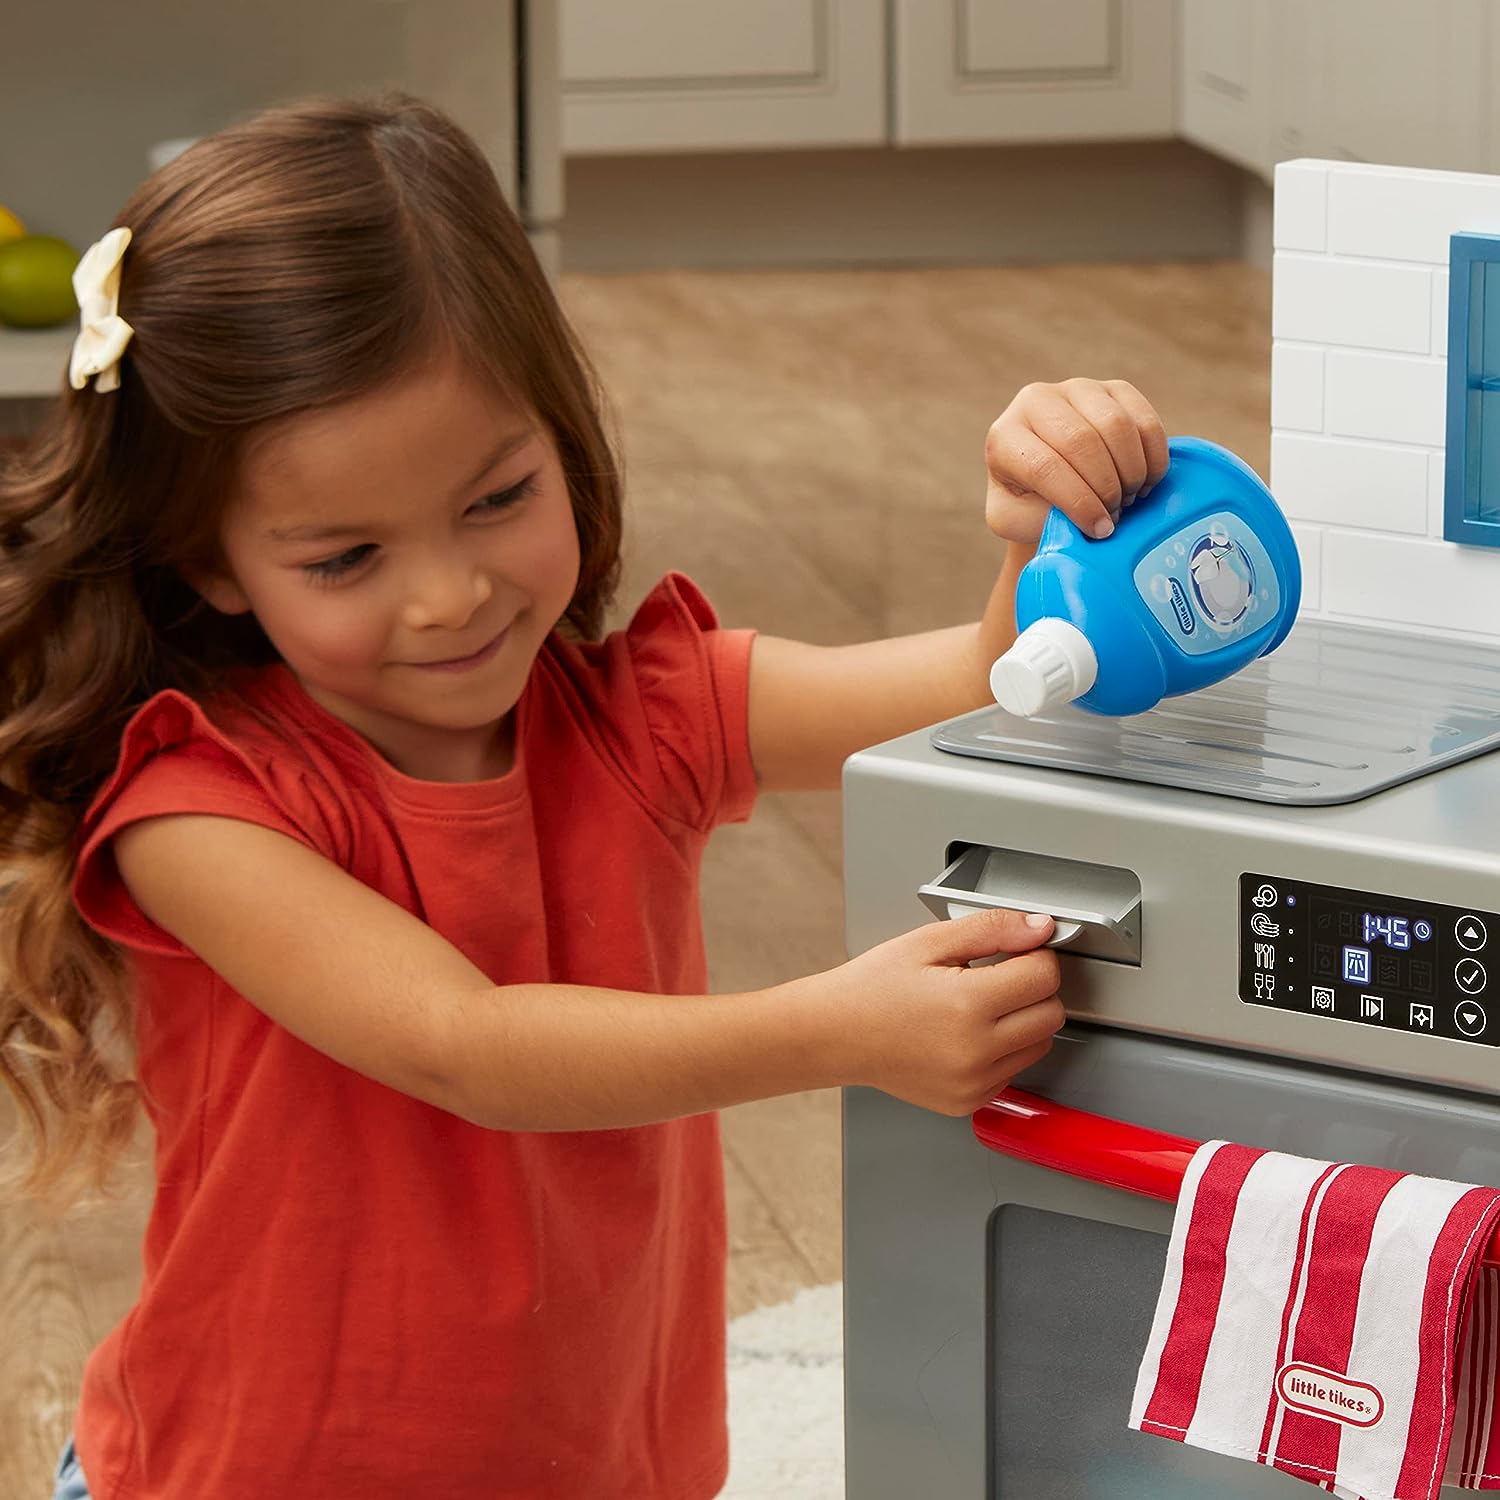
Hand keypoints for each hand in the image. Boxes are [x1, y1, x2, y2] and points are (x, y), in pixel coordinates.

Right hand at [822, 907, 1065, 1115]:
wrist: (835, 1034)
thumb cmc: (873, 987)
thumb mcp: (929, 941)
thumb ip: (993, 929)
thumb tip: (1040, 927)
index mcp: (966, 1005)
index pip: (1045, 976)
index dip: (1035, 955)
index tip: (1015, 951)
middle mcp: (975, 1051)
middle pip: (1051, 1014)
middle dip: (1033, 988)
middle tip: (996, 975)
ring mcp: (973, 1083)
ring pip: (1040, 1045)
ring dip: (1024, 1021)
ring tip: (979, 1005)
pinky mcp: (969, 1100)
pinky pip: (1014, 1070)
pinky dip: (1003, 1049)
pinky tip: (967, 1033)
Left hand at [984, 378, 1168, 545]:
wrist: (1049, 480)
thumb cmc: (1029, 504)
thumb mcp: (1014, 520)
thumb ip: (1033, 519)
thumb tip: (1074, 516)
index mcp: (1004, 437)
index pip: (1044, 466)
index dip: (1079, 502)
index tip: (1100, 529)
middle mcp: (1036, 401)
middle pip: (1082, 442)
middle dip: (1106, 487)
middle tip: (1115, 515)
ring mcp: (1077, 389)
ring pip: (1116, 426)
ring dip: (1131, 472)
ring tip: (1128, 499)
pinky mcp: (1114, 388)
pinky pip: (1144, 418)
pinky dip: (1153, 456)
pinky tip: (1146, 481)